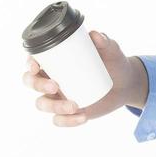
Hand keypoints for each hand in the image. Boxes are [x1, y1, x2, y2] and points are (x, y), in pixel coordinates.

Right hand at [23, 31, 139, 126]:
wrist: (125, 84)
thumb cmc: (113, 62)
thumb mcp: (111, 50)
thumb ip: (104, 41)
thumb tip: (95, 35)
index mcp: (56, 60)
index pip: (34, 60)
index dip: (29, 63)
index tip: (36, 66)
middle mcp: (51, 78)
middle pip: (31, 82)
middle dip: (38, 85)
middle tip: (55, 86)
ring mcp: (58, 96)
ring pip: (42, 104)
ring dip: (54, 106)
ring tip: (75, 105)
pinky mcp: (67, 112)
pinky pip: (59, 120)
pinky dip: (67, 121)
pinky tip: (82, 116)